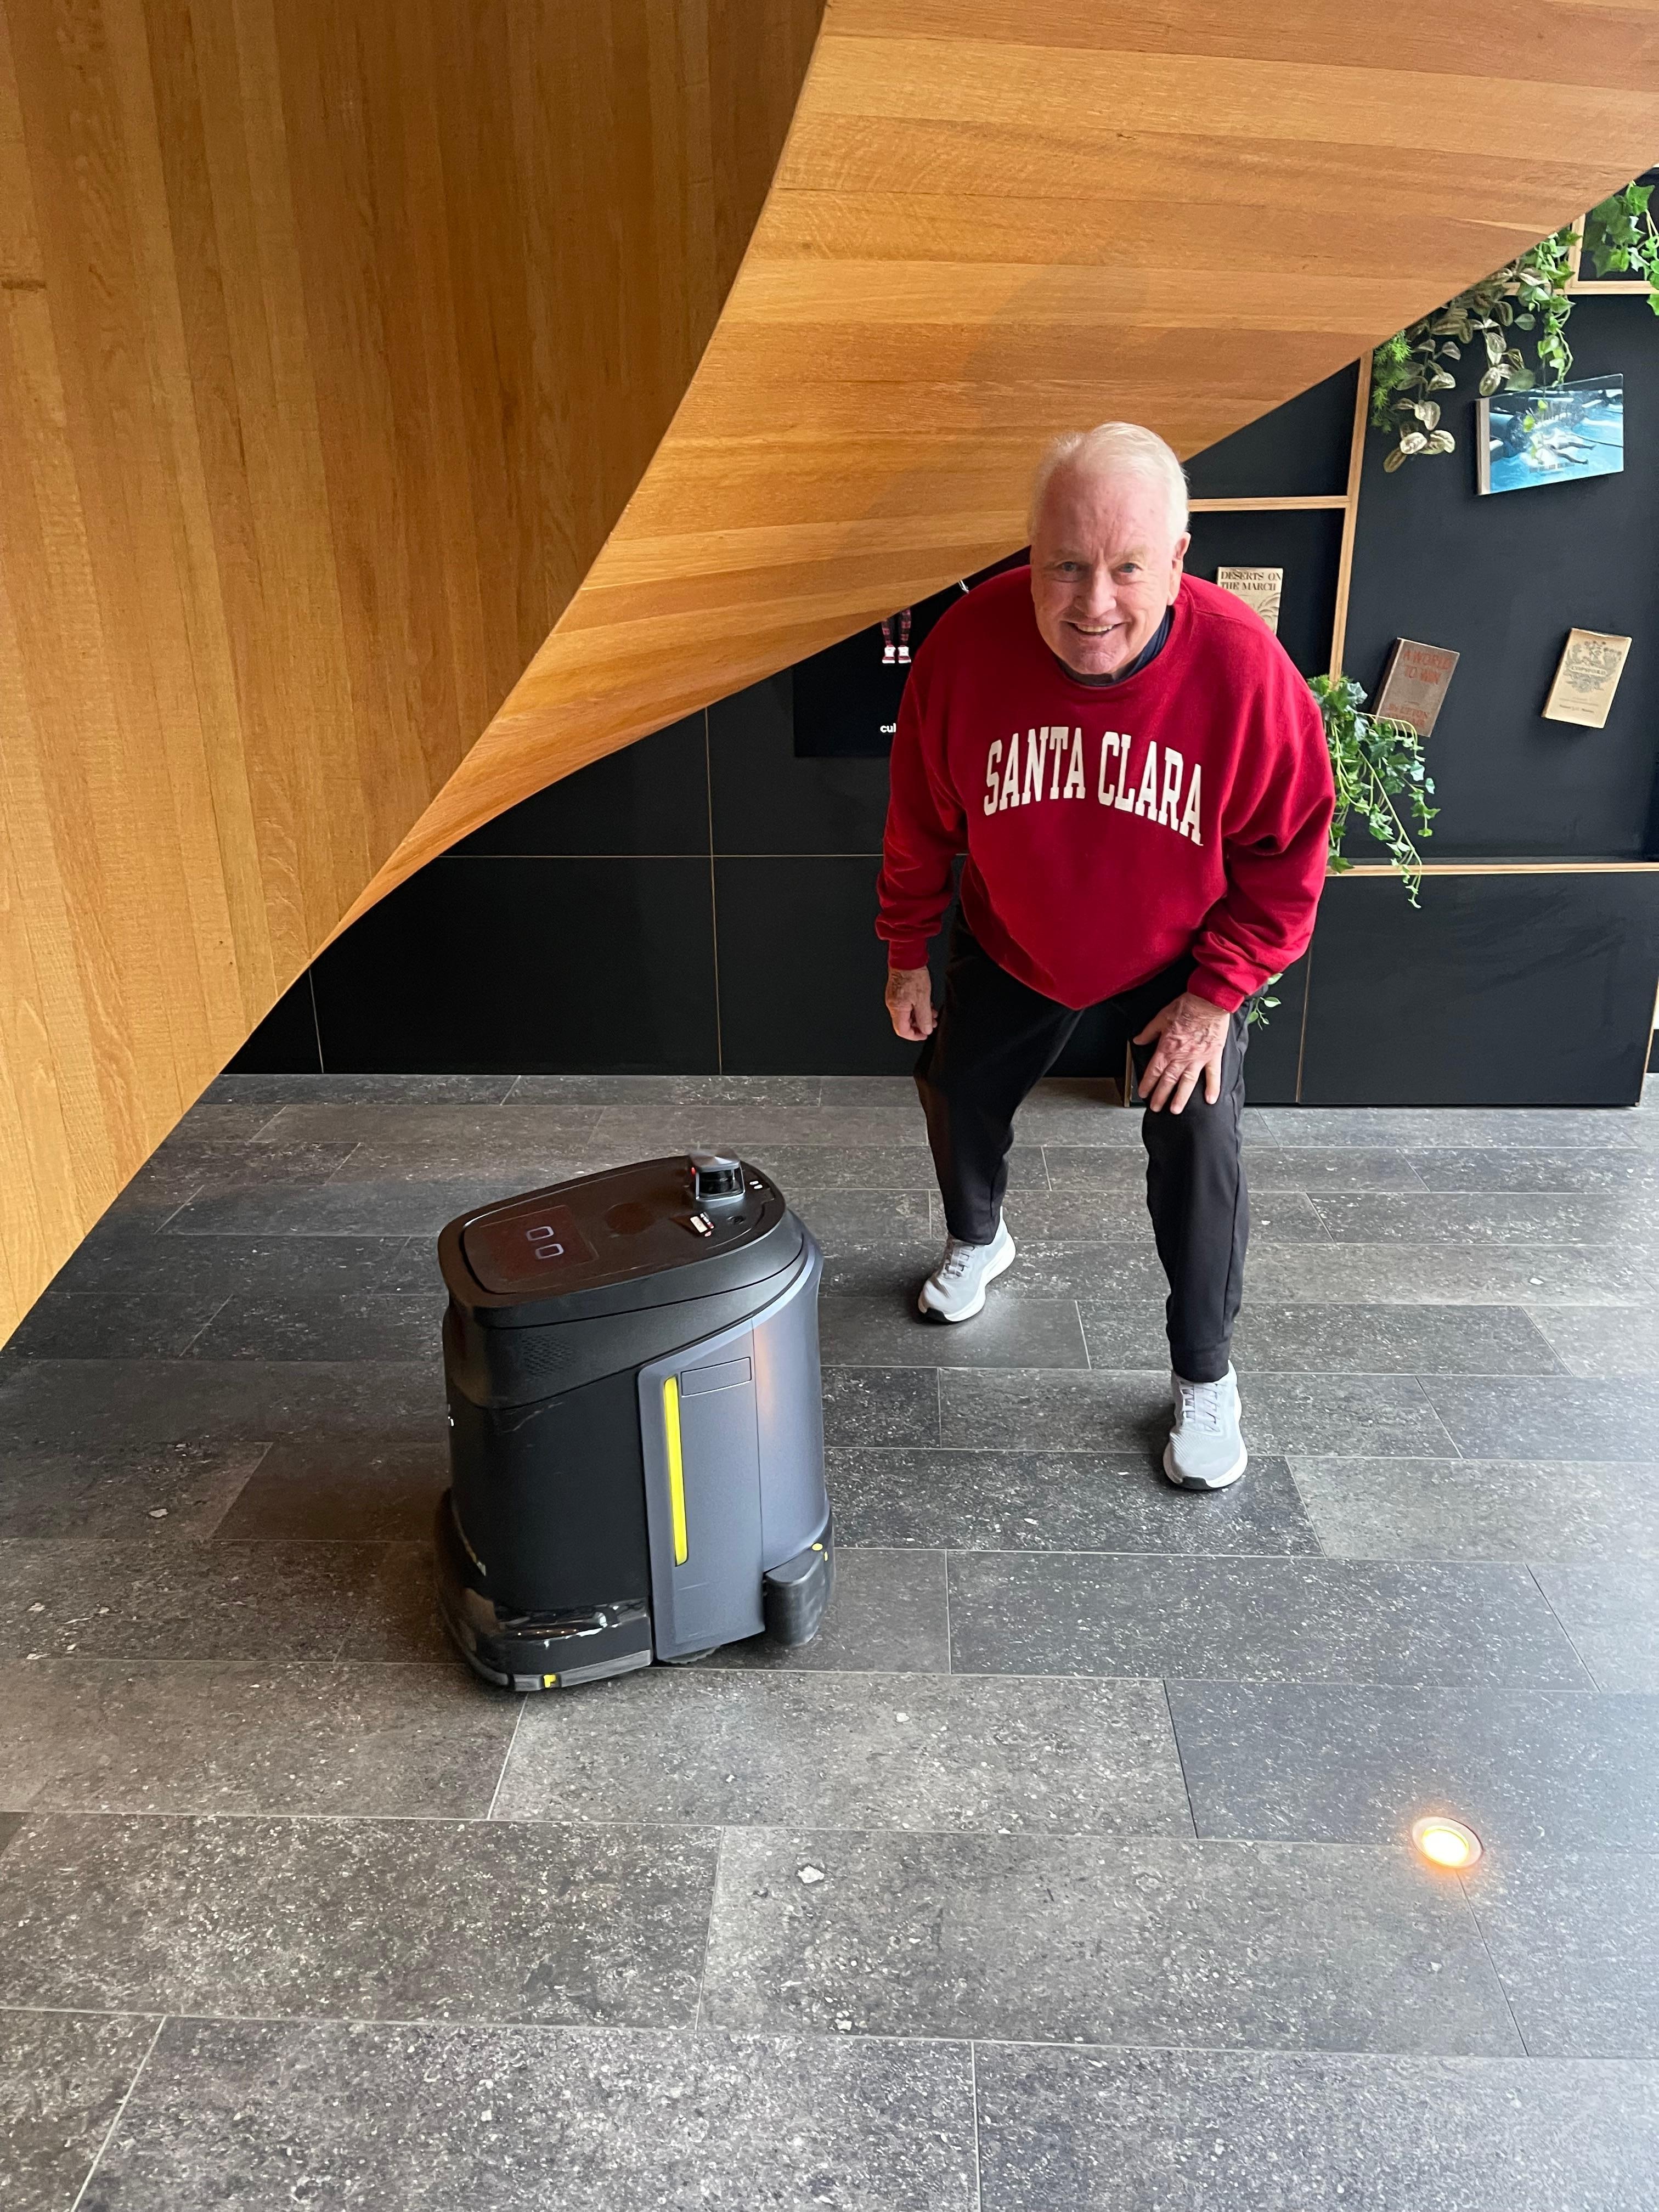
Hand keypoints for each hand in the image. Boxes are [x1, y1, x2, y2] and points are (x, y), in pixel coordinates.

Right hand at [885, 965, 935, 1040]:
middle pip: (905, 1023)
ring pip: (907, 1014)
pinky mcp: (898, 992)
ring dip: (920, 1016)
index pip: (902, 1031)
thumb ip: (924, 1017)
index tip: (925, 1033)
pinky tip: (926, 1004)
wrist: (907, 957)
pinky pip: (907, 1005)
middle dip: (919, 1025)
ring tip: (932, 1013)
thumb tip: (925, 1030)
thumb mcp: (923, 999)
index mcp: (897, 1009)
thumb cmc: (913, 975)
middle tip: (931, 1023)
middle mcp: (893, 1005)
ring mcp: (894, 998)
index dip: (915, 1035)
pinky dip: (917, 1007)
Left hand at [1132, 991, 1229, 1113]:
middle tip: (1156, 1107)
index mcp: (1167, 1048)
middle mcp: (1181, 1057)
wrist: (1208, 1002)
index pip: (1154, 1071)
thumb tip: (1138, 1040)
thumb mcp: (1161, 1017)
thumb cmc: (1187, 1007)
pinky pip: (1213, 1075)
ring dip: (1180, 1098)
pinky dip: (1212, 1088)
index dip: (1147, 1084)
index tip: (1143, 1093)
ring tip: (1176, 1110)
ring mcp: (1198, 1059)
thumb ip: (1149, 1032)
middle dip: (1160, 1096)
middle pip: (1168, 1081)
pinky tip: (1210, 1099)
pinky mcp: (1213, 1056)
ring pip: (1187, 1083)